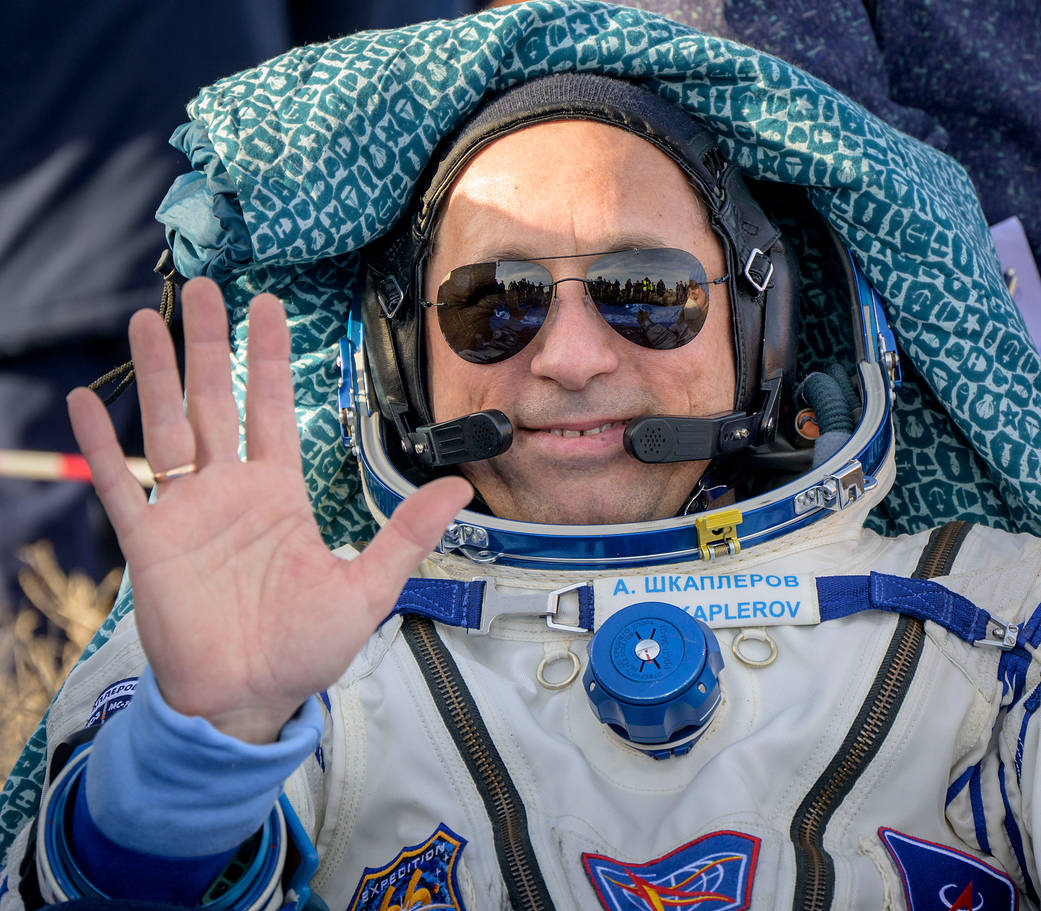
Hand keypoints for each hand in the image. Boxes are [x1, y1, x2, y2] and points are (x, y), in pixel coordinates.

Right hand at [68, 277, 471, 743]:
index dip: (268, 358)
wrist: (249, 700)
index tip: (267, 307)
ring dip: (155, 374)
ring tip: (146, 320)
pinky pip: (119, 485)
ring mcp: (186, 513)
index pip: (272, 409)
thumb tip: (460, 487)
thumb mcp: (368, 586)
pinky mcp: (149, 543)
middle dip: (210, 344)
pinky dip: (98, 446)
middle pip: (216, 401)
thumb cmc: (305, 649)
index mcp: (279, 495)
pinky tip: (80, 403)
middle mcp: (230, 492)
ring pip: (167, 427)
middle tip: (203, 287)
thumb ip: (407, 533)